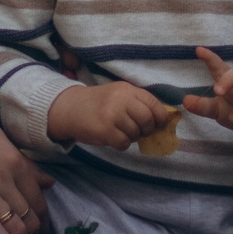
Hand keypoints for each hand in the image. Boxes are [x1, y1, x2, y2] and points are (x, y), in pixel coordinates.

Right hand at [45, 81, 177, 149]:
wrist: (70, 108)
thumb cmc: (99, 103)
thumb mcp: (118, 94)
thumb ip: (138, 103)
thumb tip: (162, 119)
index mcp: (127, 89)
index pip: (154, 103)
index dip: (161, 117)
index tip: (159, 124)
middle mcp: (121, 99)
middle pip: (147, 120)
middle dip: (146, 129)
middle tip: (138, 131)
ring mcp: (112, 115)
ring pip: (136, 133)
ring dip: (131, 137)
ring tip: (120, 131)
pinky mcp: (104, 130)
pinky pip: (124, 143)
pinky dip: (121, 144)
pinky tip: (113, 138)